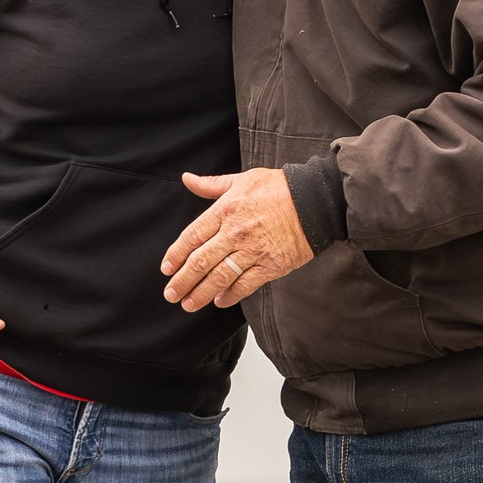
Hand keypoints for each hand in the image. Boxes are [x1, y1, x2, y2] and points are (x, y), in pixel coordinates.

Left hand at [161, 169, 314, 311]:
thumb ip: (211, 185)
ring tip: (188, 304)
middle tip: (171, 294)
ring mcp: (253, 250)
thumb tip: (187, 179)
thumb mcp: (242, 179)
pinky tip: (219, 301)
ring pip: (220, 277)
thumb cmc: (278, 188)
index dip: (176, 254)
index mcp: (226, 210)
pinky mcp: (271, 265)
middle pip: (201, 261)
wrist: (315, 201)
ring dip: (201, 293)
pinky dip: (230, 295)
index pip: (192, 236)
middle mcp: (236, 232)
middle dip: (183, 281)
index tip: (166, 269)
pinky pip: (246, 284)